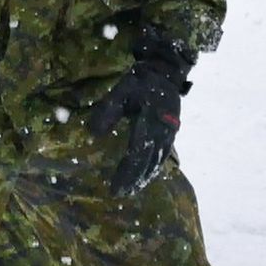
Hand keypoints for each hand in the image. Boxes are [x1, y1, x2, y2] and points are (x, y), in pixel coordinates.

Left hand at [86, 31, 192, 196]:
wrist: (166, 71)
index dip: (126, 172)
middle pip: (148, 162)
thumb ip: (107, 112)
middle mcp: (163, 131)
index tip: (115, 186)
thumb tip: (93, 133)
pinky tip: (146, 174)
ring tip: (132, 189)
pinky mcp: (172, 132)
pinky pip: (163, 155)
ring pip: (158, 161)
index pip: (137, 153)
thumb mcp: (120, 91)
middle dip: (134, 179)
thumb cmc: (140, 81)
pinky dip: (154, 167)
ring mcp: (170, 133)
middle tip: (120, 193)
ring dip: (145, 176)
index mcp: (150, 121)